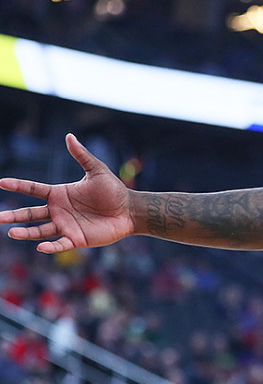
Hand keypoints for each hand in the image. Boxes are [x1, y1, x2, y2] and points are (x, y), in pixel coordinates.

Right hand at [0, 134, 133, 252]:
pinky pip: (60, 244)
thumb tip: (69, 136)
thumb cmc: (113, 190)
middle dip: (14, 216)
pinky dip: (51, 247)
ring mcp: (66, 225)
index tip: (1, 182)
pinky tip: (40, 248)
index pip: (33, 189)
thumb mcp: (97, 170)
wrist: (129, 210)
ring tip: (11, 232)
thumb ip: (82, 155)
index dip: (18, 186)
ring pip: (40, 230)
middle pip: (31, 213)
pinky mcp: (76, 239)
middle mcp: (58, 211)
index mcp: (59, 194)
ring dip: (26, 232)